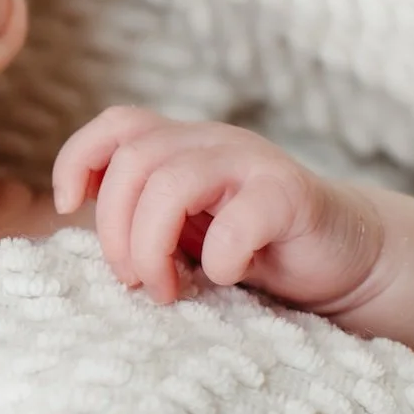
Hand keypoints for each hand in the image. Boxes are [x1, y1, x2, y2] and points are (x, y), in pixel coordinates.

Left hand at [53, 106, 384, 310]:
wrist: (344, 259)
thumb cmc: (254, 247)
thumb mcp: (187, 228)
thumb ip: (142, 216)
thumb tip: (80, 232)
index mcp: (184, 146)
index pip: (118, 124)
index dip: (79, 158)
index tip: (69, 209)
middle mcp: (215, 143)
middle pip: (134, 160)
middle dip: (116, 229)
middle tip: (133, 280)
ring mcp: (254, 163)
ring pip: (172, 183)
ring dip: (152, 246)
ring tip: (167, 290)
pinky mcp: (292, 195)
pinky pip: (239, 218)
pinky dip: (220, 256)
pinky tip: (227, 276)